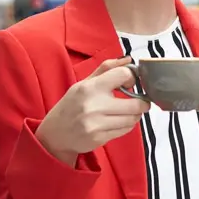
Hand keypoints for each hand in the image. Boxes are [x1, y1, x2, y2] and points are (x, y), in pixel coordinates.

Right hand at [35, 57, 149, 165]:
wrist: (56, 132)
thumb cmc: (72, 104)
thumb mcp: (84, 83)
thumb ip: (107, 69)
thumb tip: (129, 60)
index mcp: (90, 87)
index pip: (123, 75)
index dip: (132, 77)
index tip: (130, 82)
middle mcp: (94, 105)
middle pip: (135, 104)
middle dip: (143, 103)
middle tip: (142, 101)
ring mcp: (97, 124)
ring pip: (132, 119)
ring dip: (135, 115)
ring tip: (129, 111)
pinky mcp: (99, 138)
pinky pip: (124, 130)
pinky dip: (127, 125)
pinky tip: (120, 121)